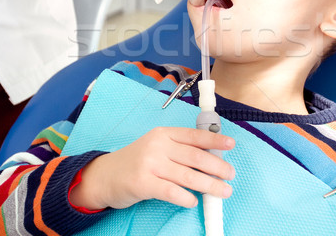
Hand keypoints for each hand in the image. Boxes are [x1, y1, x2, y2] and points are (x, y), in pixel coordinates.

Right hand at [69, 127, 234, 209]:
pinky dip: (186, 197)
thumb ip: (179, 149)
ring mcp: (150, 164)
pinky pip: (171, 192)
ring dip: (209, 184)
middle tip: (231, 174)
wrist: (105, 175)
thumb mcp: (156, 147)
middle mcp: (158, 146)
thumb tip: (211, 156)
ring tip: (223, 191)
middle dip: (217, 166)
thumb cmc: (136, 162)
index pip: (194, 135)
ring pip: (187, 175)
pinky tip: (194, 201)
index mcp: (164, 134)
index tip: (230, 144)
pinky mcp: (143, 183)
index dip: (215, 139)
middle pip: (195, 156)